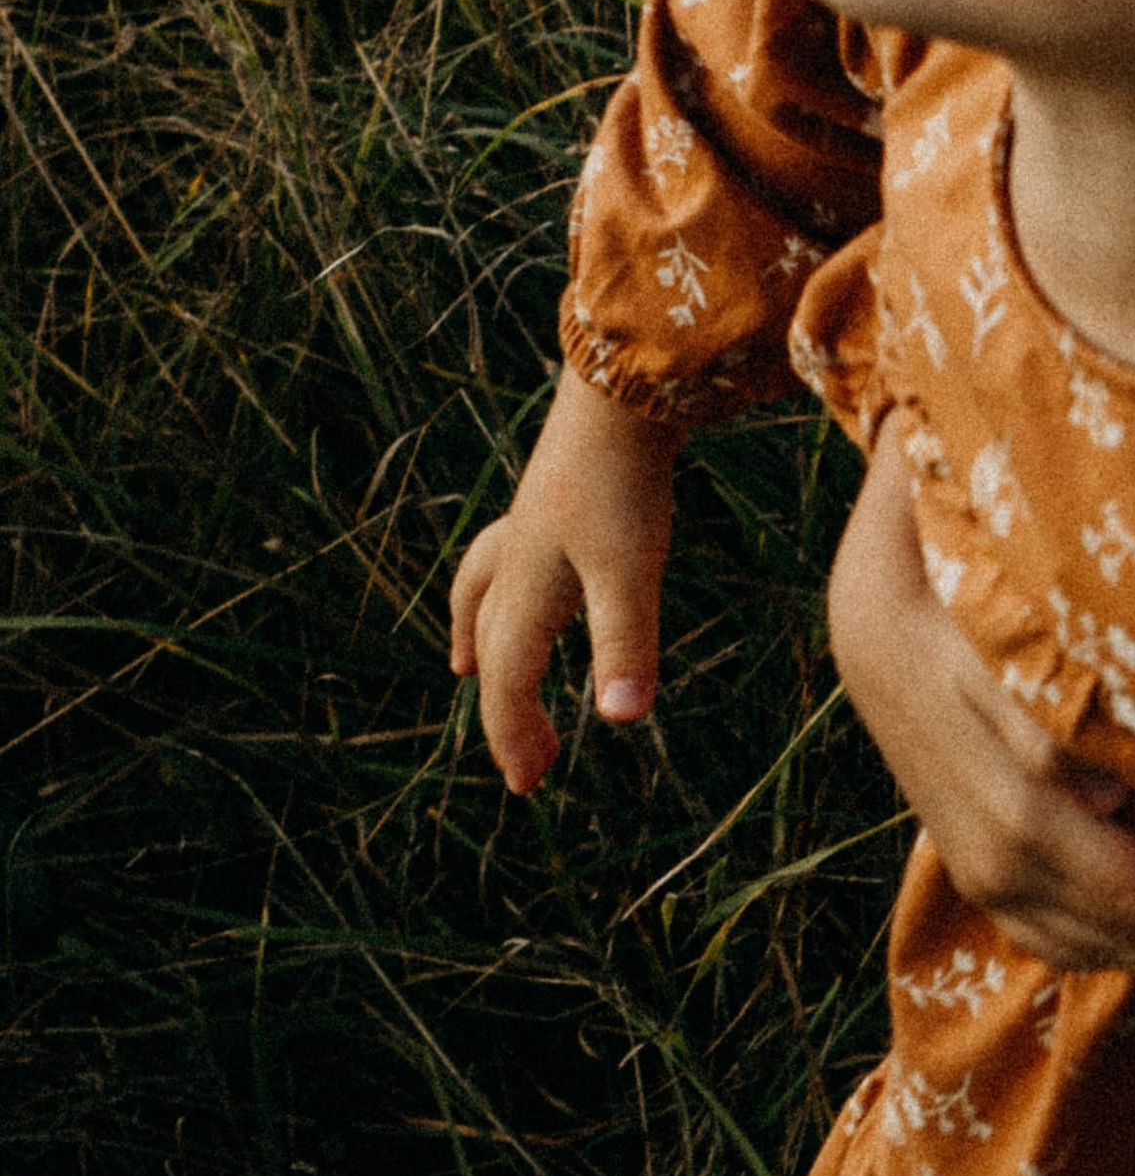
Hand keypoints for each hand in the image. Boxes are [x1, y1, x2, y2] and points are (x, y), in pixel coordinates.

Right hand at [449, 366, 681, 792]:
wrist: (619, 389)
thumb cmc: (625, 481)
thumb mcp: (630, 571)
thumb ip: (625, 645)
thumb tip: (621, 720)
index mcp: (526, 589)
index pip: (507, 681)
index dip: (512, 735)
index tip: (529, 786)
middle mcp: (514, 562)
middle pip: (493, 650)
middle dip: (503, 709)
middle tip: (529, 763)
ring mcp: (526, 528)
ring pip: (482, 597)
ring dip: (476, 639)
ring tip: (462, 667)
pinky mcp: (548, 500)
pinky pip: (502, 557)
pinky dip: (494, 583)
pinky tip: (518, 568)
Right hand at [828, 447, 1134, 988]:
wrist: (877, 621)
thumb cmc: (968, 599)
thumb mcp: (1017, 630)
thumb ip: (1065, 704)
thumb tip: (1113, 788)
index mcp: (1016, 802)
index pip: (1134, 891)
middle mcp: (998, 853)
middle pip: (1127, 932)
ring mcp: (984, 872)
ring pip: (1098, 949)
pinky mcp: (978, 876)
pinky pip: (1059, 942)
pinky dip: (1132, 954)